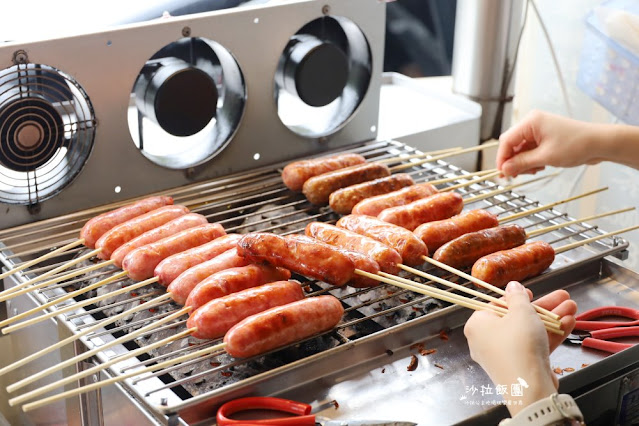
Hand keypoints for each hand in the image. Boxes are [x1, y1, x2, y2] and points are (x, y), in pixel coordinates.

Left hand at [464, 281, 577, 415]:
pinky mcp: (520, 367)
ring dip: (551, 319)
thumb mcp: (521, 312)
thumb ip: (518, 296)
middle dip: (543, 307)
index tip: (530, 293)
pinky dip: (550, 335)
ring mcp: (503, 356)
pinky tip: (569, 323)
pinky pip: (533, 346)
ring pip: (529, 332)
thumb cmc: (519, 344)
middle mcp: (486, 341)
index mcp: (477, 325)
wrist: (530, 388)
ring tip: (572, 307)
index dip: (515, 297)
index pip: (495, 305)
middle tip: (561, 297)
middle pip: (516, 318)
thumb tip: (512, 286)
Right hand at [496, 110, 604, 176]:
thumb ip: (522, 163)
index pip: (506, 141)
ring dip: (524, 163)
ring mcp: (538, 131)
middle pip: (512, 145)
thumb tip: (505, 169)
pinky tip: (540, 166)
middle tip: (516, 176)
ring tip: (535, 170)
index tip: (502, 173)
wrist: (600, 144)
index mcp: (531, 122)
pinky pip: (530, 151)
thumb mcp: (545, 157)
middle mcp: (532, 124)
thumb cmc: (577, 144)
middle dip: (513, 162)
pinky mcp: (544, 138)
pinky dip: (531, 161)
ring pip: (520, 150)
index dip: (502, 158)